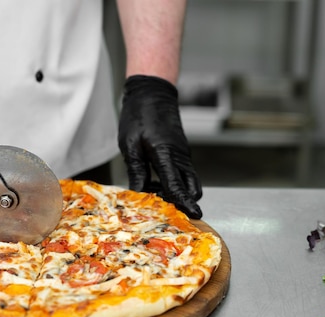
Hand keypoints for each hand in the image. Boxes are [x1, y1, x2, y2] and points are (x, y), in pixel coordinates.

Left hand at [118, 75, 202, 218]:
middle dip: (183, 201)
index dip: (184, 202)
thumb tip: (138, 195)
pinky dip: (175, 182)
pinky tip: (156, 181)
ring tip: (155, 192)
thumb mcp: (130, 145)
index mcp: (166, 153)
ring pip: (190, 181)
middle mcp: (180, 156)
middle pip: (192, 187)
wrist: (152, 93)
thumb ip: (137, 171)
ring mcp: (183, 154)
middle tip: (163, 207)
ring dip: (178, 192)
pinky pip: (184, 174)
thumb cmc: (138, 116)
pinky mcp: (182, 152)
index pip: (177, 185)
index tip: (194, 215)